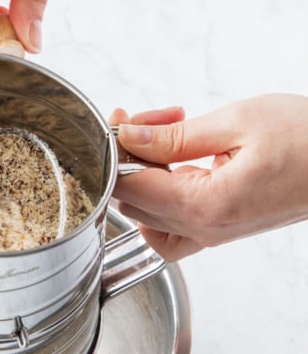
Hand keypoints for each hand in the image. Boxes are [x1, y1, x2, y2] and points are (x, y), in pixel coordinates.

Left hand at [110, 94, 307, 260]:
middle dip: (132, 157)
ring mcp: (213, 235)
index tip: (121, 119)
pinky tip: (178, 164)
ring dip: (147, 174)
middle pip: (135, 202)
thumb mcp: (237, 123)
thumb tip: (128, 137)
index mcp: (206, 206)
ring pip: (149, 216)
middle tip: (152, 120)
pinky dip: (162, 196)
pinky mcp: (222, 229)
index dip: (116, 151)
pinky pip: (173, 227)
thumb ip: (174, 136)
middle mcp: (205, 230)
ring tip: (172, 135)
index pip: (131, 186)